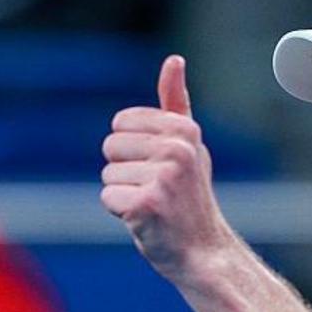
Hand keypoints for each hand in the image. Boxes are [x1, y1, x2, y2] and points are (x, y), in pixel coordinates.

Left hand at [101, 55, 235, 280]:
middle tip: (155, 190)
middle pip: (110, 146)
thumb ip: (176, 102)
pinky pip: (108, 197)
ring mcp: (163, 176)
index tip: (157, 167)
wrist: (204, 251)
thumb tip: (173, 60)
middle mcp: (177, 148)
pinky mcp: (147, 203)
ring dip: (124, 194)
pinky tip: (147, 220)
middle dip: (124, 171)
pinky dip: (121, 213)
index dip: (130, 149)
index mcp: (184, 128)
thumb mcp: (188, 143)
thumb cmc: (190, 197)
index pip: (121, 123)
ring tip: (153, 205)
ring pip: (107, 175)